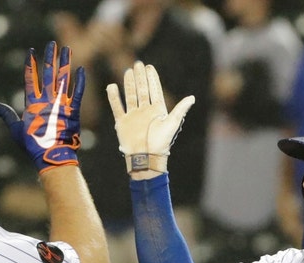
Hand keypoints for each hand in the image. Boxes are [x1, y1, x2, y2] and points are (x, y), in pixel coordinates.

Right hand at [0, 42, 84, 172]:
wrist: (52, 156)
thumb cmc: (33, 145)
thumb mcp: (16, 129)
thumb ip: (6, 115)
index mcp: (32, 103)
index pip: (30, 79)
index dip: (30, 64)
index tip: (31, 51)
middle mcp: (47, 100)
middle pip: (48, 74)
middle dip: (50, 57)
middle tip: (52, 44)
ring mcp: (61, 104)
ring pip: (63, 78)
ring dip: (65, 63)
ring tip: (67, 49)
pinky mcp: (73, 110)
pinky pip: (78, 92)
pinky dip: (80, 81)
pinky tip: (81, 69)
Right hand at [106, 61, 195, 175]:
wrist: (146, 157)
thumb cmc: (161, 142)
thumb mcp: (172, 123)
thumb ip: (180, 109)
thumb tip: (192, 98)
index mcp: (157, 110)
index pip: (154, 90)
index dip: (152, 78)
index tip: (149, 67)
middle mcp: (145, 111)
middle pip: (141, 90)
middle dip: (140, 77)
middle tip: (138, 64)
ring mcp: (133, 115)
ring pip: (130, 95)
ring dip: (129, 83)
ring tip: (128, 71)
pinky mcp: (122, 122)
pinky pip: (117, 106)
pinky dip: (113, 97)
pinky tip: (112, 86)